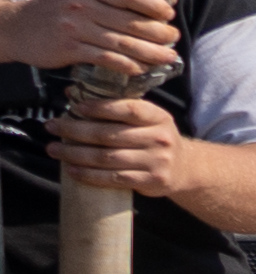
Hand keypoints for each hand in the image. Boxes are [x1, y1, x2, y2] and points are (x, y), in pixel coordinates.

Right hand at [0, 0, 176, 86]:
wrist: (15, 27)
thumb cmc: (58, 11)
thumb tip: (167, 1)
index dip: (152, 3)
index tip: (169, 14)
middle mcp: (82, 7)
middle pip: (128, 20)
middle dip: (157, 31)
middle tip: (174, 39)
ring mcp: (74, 28)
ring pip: (120, 42)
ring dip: (148, 52)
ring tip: (167, 57)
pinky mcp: (68, 49)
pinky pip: (103, 58)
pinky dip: (125, 65)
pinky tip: (140, 69)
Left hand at [42, 95, 185, 196]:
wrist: (184, 168)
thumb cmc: (156, 139)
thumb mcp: (147, 119)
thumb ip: (116, 108)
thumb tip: (71, 92)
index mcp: (159, 117)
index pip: (129, 109)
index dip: (100, 108)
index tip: (76, 107)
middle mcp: (160, 138)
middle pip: (110, 135)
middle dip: (75, 130)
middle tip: (52, 127)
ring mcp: (156, 161)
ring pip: (107, 158)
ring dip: (75, 154)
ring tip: (54, 149)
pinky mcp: (150, 181)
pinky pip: (113, 178)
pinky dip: (88, 175)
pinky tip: (72, 170)